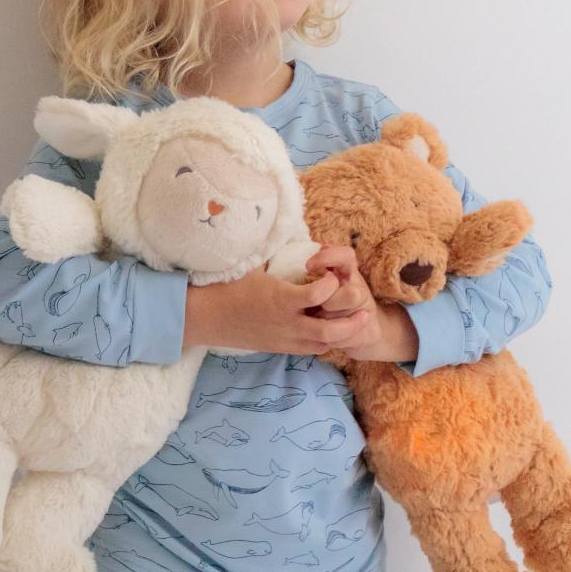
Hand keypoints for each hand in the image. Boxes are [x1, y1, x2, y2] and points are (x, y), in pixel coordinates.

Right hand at [183, 262, 371, 355]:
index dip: (331, 282)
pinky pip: (309, 350)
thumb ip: (273, 248)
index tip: (329, 272)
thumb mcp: (251, 263)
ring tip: (354, 321)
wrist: (204, 317)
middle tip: (365, 309)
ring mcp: (283, 339)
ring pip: (323, 345)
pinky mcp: (278, 348)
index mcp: (282, 298)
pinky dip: (324, 342)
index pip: (321, 292)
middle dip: (352, 323)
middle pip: (331, 331)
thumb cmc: (225, 286)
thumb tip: (282, 221)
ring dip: (341, 335)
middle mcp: (287, 323)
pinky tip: (329, 329)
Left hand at [304, 245, 418, 361]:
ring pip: (346, 318)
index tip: (308, 266)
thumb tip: (318, 248)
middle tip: (317, 307)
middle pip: (352, 294)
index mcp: (348, 273)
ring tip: (317, 324)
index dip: (329, 258)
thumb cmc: (332, 302)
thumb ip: (321, 269)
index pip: (346, 255)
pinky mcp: (370, 332)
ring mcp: (366, 311)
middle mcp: (359, 288)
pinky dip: (331, 341)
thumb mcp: (324, 283)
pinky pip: (347, 339)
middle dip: (331, 304)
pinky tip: (324, 338)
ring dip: (328, 324)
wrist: (366, 330)